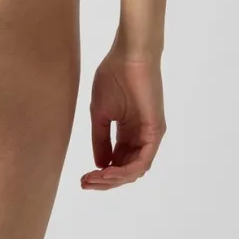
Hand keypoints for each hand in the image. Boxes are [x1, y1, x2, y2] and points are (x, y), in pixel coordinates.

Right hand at [80, 51, 165, 190]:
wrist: (128, 55)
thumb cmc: (114, 76)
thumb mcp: (101, 113)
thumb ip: (101, 139)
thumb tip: (99, 165)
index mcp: (128, 131)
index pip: (117, 162)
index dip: (100, 174)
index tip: (83, 178)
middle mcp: (141, 137)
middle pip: (125, 170)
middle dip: (105, 181)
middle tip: (86, 183)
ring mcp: (149, 135)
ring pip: (134, 169)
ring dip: (114, 179)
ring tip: (95, 178)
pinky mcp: (155, 131)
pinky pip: (143, 160)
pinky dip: (126, 170)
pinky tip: (108, 171)